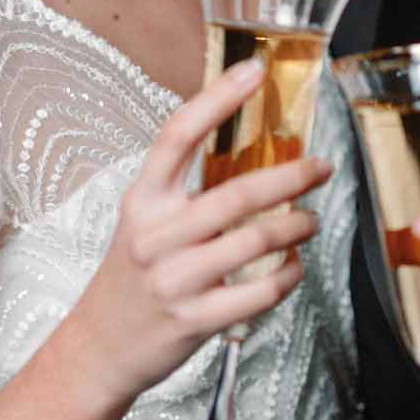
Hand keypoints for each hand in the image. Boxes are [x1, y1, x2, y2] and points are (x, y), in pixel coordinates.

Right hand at [65, 59, 331, 411]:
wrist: (99, 347)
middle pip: (237, 193)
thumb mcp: (144, 223)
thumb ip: (184, 192)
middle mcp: (155, 236)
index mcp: (143, 201)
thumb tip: (252, 153)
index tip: (254, 72)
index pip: (177, 136)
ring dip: (297, 227)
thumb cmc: (133, 277)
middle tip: (320, 168)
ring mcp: (174, 280)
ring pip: (256, 242)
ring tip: (311, 220)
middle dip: (292, 176)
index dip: (217, 99)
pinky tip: (293, 267)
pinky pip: (260, 292)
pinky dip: (288, 276)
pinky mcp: (195, 320)